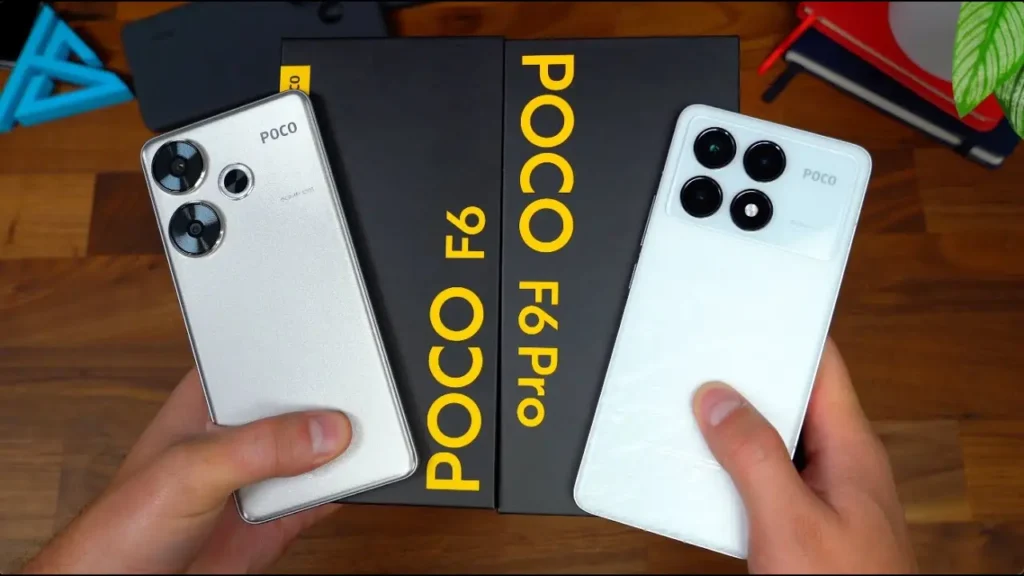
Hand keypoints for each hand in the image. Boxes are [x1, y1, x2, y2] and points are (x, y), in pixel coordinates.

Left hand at [21, 369, 351, 573]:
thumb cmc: (121, 527)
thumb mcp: (189, 470)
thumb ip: (256, 447)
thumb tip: (322, 431)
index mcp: (212, 400)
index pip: (267, 364)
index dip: (303, 357)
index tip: (340, 364)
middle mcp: (241, 433)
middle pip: (301, 405)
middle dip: (331, 406)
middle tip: (357, 411)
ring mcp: (264, 474)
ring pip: (319, 449)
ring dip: (343, 448)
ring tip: (365, 441)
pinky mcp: (282, 514)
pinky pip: (326, 494)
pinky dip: (347, 488)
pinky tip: (360, 478)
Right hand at [692, 339, 916, 572]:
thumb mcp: (790, 520)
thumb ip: (754, 455)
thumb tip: (718, 399)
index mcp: (851, 448)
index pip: (821, 364)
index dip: (782, 333)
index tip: (740, 313)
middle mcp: (840, 464)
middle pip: (790, 399)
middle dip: (743, 381)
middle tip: (696, 364)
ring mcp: (822, 493)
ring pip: (773, 440)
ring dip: (734, 429)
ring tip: (688, 415)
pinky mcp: (803, 521)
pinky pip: (765, 477)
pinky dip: (732, 469)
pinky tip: (703, 472)